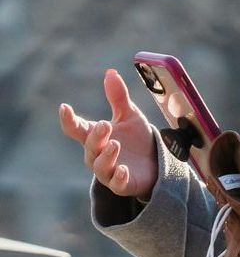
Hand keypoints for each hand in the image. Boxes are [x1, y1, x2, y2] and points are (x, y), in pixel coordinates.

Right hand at [59, 69, 158, 199]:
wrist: (157, 163)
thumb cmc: (137, 140)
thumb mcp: (130, 116)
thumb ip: (118, 97)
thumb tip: (110, 72)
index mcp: (96, 136)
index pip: (75, 128)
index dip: (68, 119)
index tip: (65, 107)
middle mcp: (98, 154)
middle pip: (89, 146)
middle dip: (96, 136)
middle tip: (105, 125)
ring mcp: (109, 171)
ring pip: (100, 166)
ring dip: (106, 155)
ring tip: (115, 144)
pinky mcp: (123, 184)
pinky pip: (116, 184)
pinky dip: (118, 177)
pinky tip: (123, 169)